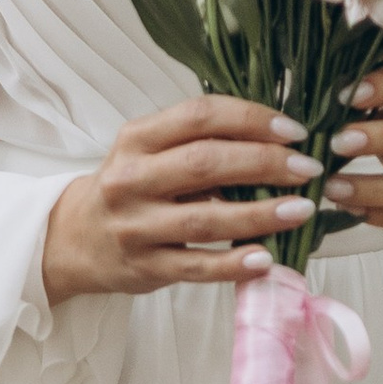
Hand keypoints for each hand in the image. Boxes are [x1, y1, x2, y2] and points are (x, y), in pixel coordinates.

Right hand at [42, 97, 322, 302]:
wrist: (74, 239)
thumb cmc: (132, 186)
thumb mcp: (150, 150)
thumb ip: (199, 139)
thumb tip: (278, 137)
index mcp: (137, 138)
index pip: (200, 116)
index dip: (252, 120)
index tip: (296, 131)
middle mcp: (131, 178)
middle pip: (206, 163)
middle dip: (265, 163)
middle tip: (308, 169)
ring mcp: (135, 226)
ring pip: (205, 218)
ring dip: (261, 214)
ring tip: (302, 210)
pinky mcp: (143, 267)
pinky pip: (196, 266)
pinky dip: (234, 263)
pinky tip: (267, 258)